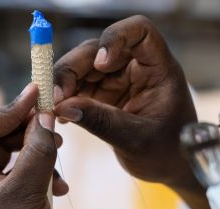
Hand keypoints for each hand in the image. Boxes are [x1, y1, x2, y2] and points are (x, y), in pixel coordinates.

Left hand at [0, 84, 67, 208]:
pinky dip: (38, 173)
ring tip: (58, 164)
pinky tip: (57, 186)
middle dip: (30, 133)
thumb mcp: (29, 192)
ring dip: (38, 155)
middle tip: (55, 127)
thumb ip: (38, 151)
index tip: (38, 91)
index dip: (14, 107)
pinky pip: (18, 170)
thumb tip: (46, 117)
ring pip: (12, 153)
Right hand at [54, 15, 196, 188]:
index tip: (100, 64)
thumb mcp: (135, 139)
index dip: (115, 38)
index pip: (138, 32)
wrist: (167, 165)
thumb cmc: (165, 151)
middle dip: (72, 69)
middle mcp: (134, 69)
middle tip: (56, 96)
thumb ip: (101, 122)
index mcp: (157, 70)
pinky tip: (60, 114)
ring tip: (53, 107)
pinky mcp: (103, 96)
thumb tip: (62, 107)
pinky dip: (65, 99)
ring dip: (63, 85)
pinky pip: (78, 89)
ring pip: (82, 69)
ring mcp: (116, 82)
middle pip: (96, 50)